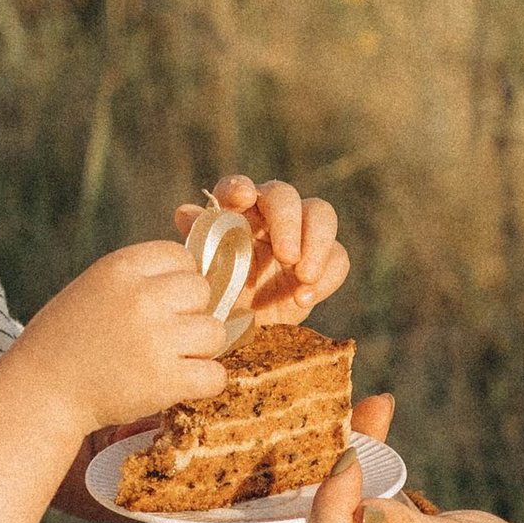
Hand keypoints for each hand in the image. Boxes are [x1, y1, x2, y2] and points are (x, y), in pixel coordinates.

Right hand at [15, 237, 229, 446]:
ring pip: (215, 332)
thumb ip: (137, 280)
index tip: (164, 302)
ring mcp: (155, 339)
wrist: (40, 391)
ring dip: (200, 349)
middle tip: (167, 335)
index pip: (181, 256)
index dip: (179, 280)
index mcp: (120, 268)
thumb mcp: (94, 289)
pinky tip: (181, 384)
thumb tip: (195, 278)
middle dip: (191, 313)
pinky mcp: (164, 381)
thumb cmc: (65, 341)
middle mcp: (141, 298)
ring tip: (172, 360)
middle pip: (202, 291)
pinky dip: (204, 383)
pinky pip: (215, 375)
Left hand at [178, 174, 349, 324]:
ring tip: (303, 277)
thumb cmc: (217, 300)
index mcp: (234, 214)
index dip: (239, 187)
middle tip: (285, 256)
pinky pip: (338, 257)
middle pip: (285, 196)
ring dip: (317, 243)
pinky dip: (326, 277)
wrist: (241, 334)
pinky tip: (304, 299)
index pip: (236, 188)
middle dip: (287, 222)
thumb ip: (198, 245)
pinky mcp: (322, 263)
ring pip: (321, 215)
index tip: (242, 197)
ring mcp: (299, 236)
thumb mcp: (203, 277)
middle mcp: (268, 216)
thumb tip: (186, 213)